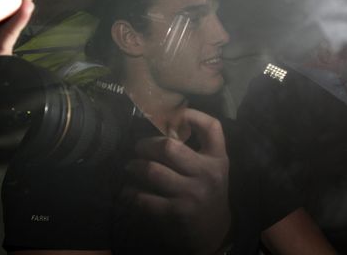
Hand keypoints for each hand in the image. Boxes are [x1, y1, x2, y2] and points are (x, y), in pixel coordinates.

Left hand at [122, 109, 230, 253]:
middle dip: (146, 145)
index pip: (212, 127)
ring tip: (130, 167)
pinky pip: (143, 198)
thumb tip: (168, 122)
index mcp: (218, 159)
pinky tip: (128, 192)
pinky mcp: (175, 212)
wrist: (215, 232)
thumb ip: (200, 148)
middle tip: (138, 148)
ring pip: (152, 171)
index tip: (175, 115)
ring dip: (134, 167)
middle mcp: (206, 174)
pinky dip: (130, 193)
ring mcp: (191, 194)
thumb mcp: (214, 168)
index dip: (193, 115)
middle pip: (169, 147)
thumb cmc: (209, 193)